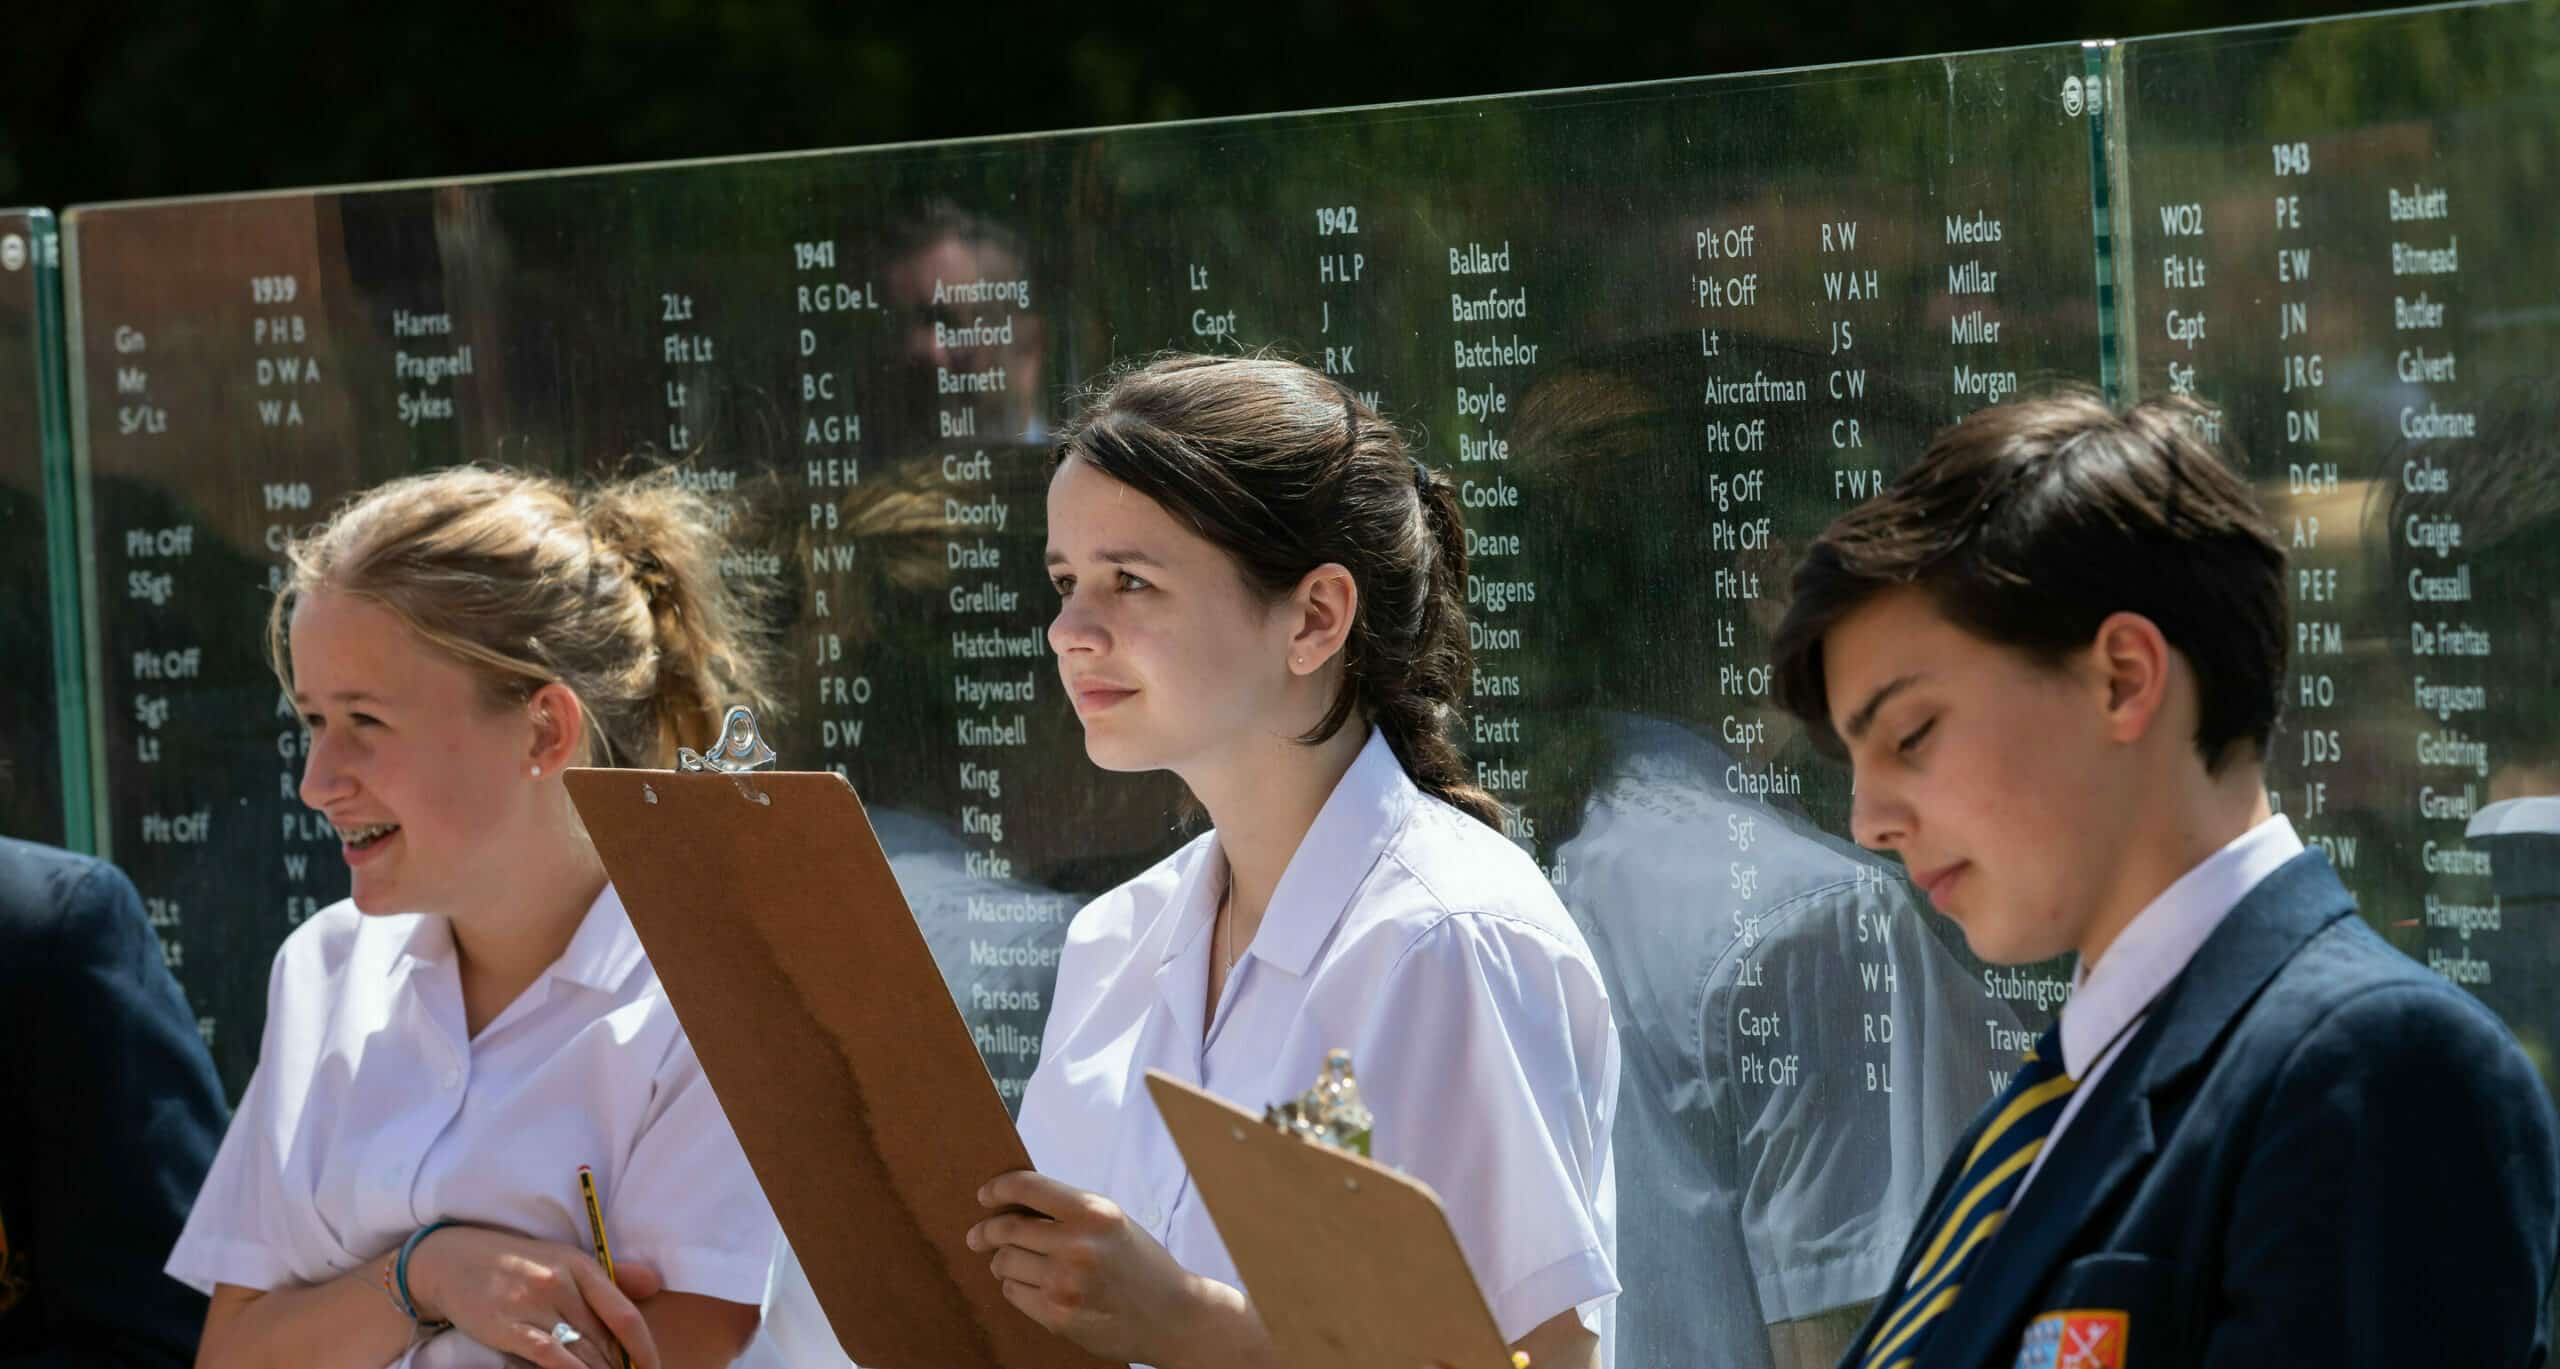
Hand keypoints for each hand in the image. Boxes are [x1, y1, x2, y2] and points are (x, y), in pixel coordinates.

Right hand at [405, 1224, 661, 1368]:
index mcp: (581, 1266)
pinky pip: (549, 1356)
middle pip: (603, 1340)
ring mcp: (533, 1304)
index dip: (643, 1348)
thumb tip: (654, 1284)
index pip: (625, 1314)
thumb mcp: (565, 1260)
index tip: (651, 1368)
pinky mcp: (507, 1325)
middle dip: (619, 1367)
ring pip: (580, 1352)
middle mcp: (561, 1283)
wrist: (453, 1259)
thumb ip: (610, 1277)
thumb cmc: (518, 1263)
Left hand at [968, 1170, 1233, 1365]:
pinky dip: (1015, 1286)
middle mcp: (1078, 1245)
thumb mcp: (1112, 1222)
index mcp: (1094, 1212)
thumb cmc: (1141, 1265)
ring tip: (1014, 1263)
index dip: (998, 1189)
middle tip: (978, 1235)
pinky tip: (1032, 1285)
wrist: (1172, 1316)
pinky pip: (1014, 1292)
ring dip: (1003, 1261)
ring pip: (1004, 1262)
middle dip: (986, 1231)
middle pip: (1007, 1229)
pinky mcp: (1058, 1316)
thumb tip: (1014, 1203)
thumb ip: (1069, 1211)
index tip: (985, 1194)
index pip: (1027, 1188)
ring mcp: (1065, 1283)